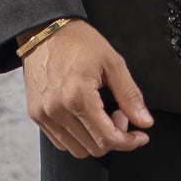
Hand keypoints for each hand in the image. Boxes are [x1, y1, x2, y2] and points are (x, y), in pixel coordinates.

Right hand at [21, 21, 153, 157]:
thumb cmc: (79, 42)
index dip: (130, 142)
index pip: (108, 138)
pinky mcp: (35, 114)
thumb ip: (130, 96)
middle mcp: (57, 110)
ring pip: (77, 149)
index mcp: (78, 97)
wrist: (43, 30)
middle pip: (94, 148)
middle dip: (114, 138)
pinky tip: (85, 116)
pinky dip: (78, 137)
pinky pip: (61, 141)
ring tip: (101, 115)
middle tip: (120, 115)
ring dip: (95, 139)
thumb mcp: (113, 63)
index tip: (141, 135)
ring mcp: (43, 114)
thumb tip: (145, 123)